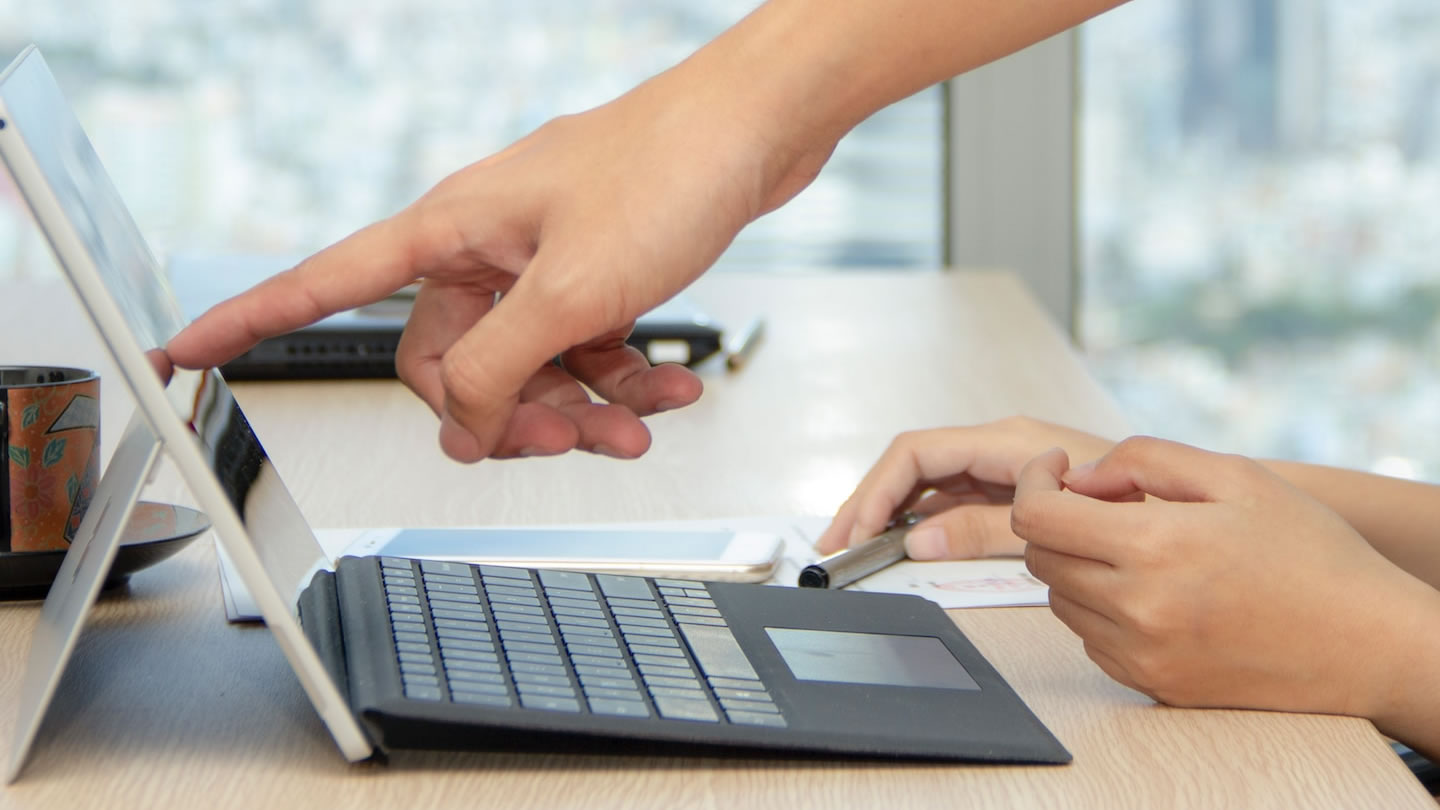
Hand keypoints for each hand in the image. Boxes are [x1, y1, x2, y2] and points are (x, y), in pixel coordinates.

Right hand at [166, 62, 837, 461]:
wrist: (758, 129)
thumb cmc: (668, 172)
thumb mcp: (574, 292)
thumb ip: (501, 369)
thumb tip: (461, 426)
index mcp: (450, 232)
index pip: (321, 283)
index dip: (246, 320)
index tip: (181, 349)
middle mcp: (486, 247)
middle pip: (453, 363)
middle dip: (511, 415)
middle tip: (568, 442)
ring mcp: (542, 261)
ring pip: (530, 367)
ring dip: (583, 408)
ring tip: (642, 424)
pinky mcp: (594, 272)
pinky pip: (585, 348)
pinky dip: (626, 377)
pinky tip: (674, 388)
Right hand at [815, 416, 1115, 558]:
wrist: (1186, 503)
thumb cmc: (1133, 500)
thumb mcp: (1051, 519)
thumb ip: (981, 529)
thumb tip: (918, 540)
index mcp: (1006, 440)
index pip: (916, 453)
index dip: (877, 491)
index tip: (856, 531)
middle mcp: (999, 445)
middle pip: (911, 465)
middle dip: (869, 502)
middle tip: (837, 544)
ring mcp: (1003, 464)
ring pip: (927, 481)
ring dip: (889, 510)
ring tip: (859, 546)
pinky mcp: (1012, 486)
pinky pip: (951, 496)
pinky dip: (920, 517)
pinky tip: (905, 542)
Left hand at [1012, 438, 1439, 727]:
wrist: (1368, 642)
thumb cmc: (1310, 552)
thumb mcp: (1234, 475)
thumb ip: (1142, 459)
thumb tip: (1079, 477)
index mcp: (1154, 546)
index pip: (1036, 518)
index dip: (1033, 482)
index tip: (1056, 469)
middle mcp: (1138, 608)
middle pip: (1040, 558)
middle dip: (1058, 520)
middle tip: (1109, 503)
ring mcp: (1142, 655)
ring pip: (1060, 600)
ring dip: (1078, 565)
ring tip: (1138, 548)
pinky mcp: (1152, 685)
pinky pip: (1091, 640)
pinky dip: (1103, 609)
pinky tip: (1153, 592)